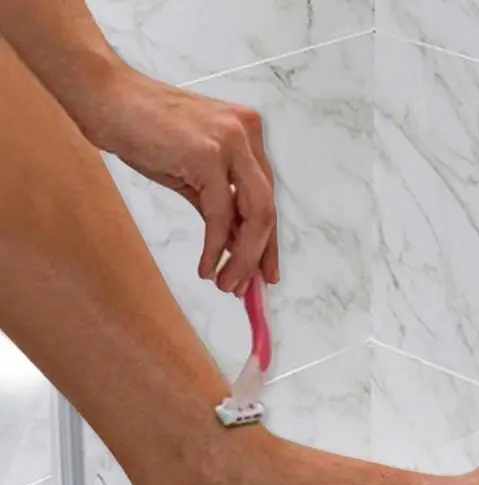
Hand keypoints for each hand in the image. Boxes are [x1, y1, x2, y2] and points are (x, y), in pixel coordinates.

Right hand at [86, 68, 277, 295]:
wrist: (106, 99)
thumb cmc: (145, 132)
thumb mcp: (193, 174)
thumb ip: (220, 206)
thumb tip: (234, 247)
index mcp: (248, 136)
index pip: (267, 197)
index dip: (268, 240)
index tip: (265, 272)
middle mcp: (247, 135)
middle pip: (267, 210)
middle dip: (259, 255)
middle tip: (245, 287)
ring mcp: (231, 142)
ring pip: (254, 215)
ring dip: (241, 258)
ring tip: (225, 285)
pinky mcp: (208, 155)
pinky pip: (220, 215)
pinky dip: (215, 247)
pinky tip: (206, 266)